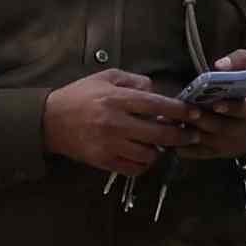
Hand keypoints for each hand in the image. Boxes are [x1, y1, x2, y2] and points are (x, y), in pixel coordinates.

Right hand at [36, 69, 201, 179]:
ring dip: (159, 150)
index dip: (179, 111)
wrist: (50, 120)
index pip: (157, 105)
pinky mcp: (103, 161)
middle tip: (191, 135)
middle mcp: (115, 123)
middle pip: (159, 134)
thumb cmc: (80, 95)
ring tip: (161, 144)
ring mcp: (109, 145)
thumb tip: (155, 91)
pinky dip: (143, 164)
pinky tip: (144, 155)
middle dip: (181, 136)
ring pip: (149, 154)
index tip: (194, 113)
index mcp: (117, 99)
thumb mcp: (105, 77)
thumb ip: (133, 81)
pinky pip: (133, 168)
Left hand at [167, 73, 245, 157]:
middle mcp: (244, 130)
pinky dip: (183, 145)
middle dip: (203, 119)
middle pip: (222, 127)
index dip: (232, 108)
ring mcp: (230, 144)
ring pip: (208, 140)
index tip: (216, 104)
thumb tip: (219, 65)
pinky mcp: (218, 153)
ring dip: (189, 131)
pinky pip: (198, 153)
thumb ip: (240, 60)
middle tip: (186, 110)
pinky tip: (170, 133)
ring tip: (171, 118)